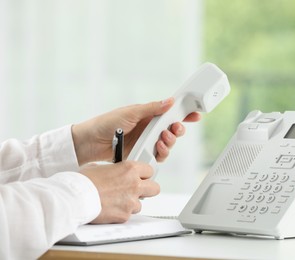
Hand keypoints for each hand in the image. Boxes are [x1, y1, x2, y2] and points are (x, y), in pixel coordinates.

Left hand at [72, 98, 200, 165]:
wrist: (91, 143)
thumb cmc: (107, 123)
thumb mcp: (131, 112)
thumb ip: (151, 108)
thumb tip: (169, 101)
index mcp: (148, 115)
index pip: (170, 113)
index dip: (184, 114)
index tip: (196, 114)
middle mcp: (150, 128)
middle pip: (172, 130)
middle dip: (178, 130)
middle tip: (175, 128)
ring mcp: (147, 142)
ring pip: (168, 144)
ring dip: (170, 142)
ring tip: (162, 139)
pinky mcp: (143, 154)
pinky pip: (159, 155)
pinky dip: (162, 152)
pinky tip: (157, 148)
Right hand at [80, 161, 158, 223]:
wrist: (75, 198)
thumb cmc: (83, 182)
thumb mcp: (99, 167)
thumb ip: (113, 170)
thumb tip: (112, 172)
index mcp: (129, 169)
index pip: (149, 170)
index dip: (144, 174)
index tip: (140, 177)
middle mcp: (134, 184)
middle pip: (155, 188)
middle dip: (147, 190)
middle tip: (137, 191)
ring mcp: (131, 201)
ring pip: (140, 204)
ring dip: (131, 203)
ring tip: (116, 201)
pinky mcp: (125, 215)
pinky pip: (128, 215)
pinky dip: (121, 213)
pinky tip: (110, 209)